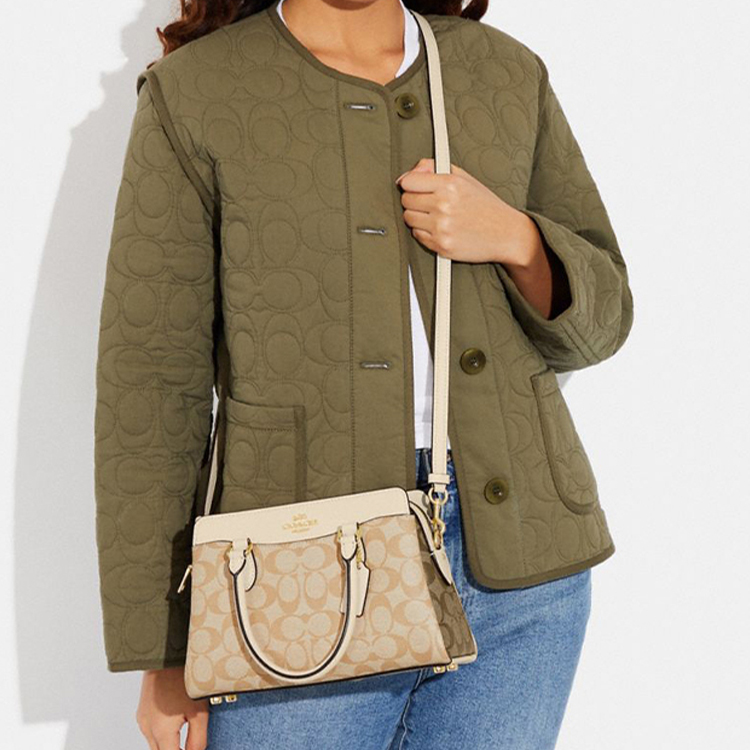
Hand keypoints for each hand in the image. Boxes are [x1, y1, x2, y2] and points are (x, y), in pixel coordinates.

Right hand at [136, 666, 208, 749]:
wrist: (166, 654)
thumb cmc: (184, 677)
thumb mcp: (199, 710)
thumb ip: (198, 739)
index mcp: (161, 731)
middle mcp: (147, 728)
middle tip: (189, 744)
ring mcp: (142, 719)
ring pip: (155, 745)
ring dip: (168, 745)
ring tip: (184, 734)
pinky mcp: (142, 711)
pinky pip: (151, 732)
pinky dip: (162, 735)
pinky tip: (175, 723)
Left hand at [396, 158, 542, 267]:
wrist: (506, 233)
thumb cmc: (485, 206)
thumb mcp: (464, 178)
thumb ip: (434, 169)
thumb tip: (405, 176)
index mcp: (450, 184)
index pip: (409, 182)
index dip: (411, 184)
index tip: (416, 188)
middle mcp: (444, 205)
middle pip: (406, 201)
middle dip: (414, 201)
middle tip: (429, 203)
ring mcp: (441, 227)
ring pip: (408, 219)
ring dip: (418, 217)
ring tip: (436, 216)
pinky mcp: (441, 245)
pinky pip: (417, 236)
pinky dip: (425, 233)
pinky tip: (441, 229)